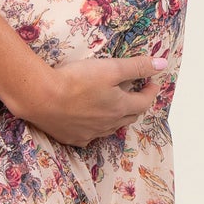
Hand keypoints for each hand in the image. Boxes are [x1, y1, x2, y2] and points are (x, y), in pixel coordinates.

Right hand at [15, 53, 169, 146]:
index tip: (153, 82)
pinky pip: (90, 135)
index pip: (144, 102)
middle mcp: (109, 125)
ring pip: (111, 127)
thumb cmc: (76, 80)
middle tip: (136, 93)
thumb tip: (162, 64)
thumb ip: (137, 66)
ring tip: (115, 106)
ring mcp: (90, 134)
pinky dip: (96, 127)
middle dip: (136, 104)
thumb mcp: (110, 68)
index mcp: (120, 108)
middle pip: (130, 116)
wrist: (41, 98)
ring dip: (117, 117)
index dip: (151, 91)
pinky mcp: (73, 138)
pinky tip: (90, 121)